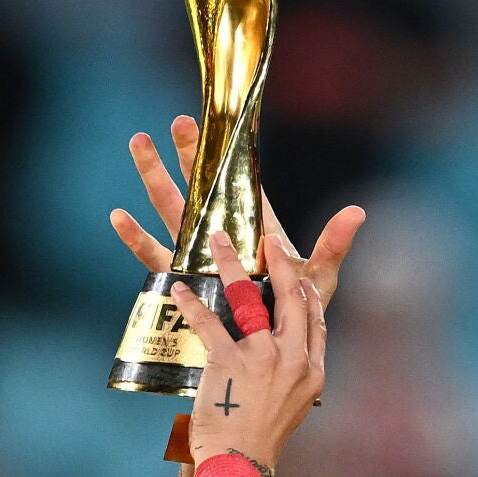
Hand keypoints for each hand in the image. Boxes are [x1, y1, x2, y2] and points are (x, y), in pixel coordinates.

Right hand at [110, 116, 365, 301]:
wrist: (271, 354)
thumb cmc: (297, 314)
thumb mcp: (318, 279)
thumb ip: (333, 246)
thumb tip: (358, 211)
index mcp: (255, 229)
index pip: (238, 183)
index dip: (226, 155)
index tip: (216, 124)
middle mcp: (223, 237)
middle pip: (201, 187)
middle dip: (189, 154)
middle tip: (180, 122)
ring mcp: (198, 257)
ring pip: (172, 210)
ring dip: (154, 177)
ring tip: (140, 143)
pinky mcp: (180, 283)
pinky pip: (154, 258)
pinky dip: (136, 238)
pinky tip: (119, 217)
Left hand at [169, 232, 327, 470]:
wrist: (240, 464)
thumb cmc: (262, 437)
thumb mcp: (293, 404)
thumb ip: (295, 373)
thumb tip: (287, 348)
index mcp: (312, 370)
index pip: (316, 319)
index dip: (306, 289)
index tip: (298, 270)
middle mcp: (293, 359)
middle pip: (292, 298)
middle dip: (281, 263)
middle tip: (270, 240)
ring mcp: (263, 359)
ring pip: (251, 299)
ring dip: (233, 264)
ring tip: (218, 240)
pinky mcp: (229, 363)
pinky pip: (210, 323)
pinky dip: (192, 303)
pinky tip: (179, 289)